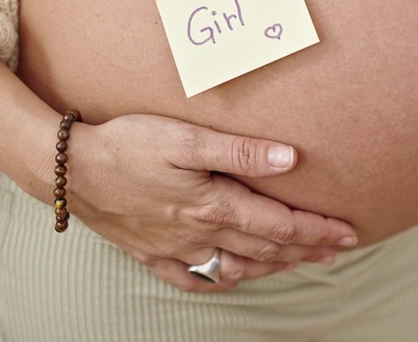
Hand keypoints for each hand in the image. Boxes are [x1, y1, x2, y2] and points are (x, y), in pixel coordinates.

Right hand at [68, 114, 357, 292]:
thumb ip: (240, 152)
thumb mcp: (186, 139)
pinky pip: (195, 278)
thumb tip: (290, 159)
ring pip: (236, 266)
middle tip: (338, 249)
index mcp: (212, 206)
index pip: (279, 225)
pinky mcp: (152, 253)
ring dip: (273, 265)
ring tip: (300, 260)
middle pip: (265, 249)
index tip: (348, 231)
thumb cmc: (127, 144)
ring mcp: (174, 249)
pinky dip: (223, 278)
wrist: (69, 169)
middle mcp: (198, 235)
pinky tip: (233, 275)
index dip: (317, 229)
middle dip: (306, 249)